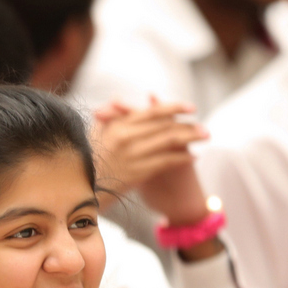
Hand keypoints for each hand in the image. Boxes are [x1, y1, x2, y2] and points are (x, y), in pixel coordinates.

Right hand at [93, 97, 207, 201]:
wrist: (82, 187)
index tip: (191, 108)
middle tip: (205, 129)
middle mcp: (126, 139)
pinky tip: (193, 157)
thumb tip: (117, 99)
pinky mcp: (136, 174)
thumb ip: (109, 116)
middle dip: (188, 126)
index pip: (152, 112)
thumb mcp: (94, 133)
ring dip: (190, 140)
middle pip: (165, 127)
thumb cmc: (88, 157)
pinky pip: (165, 163)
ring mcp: (132, 157)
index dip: (174, 108)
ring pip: (169, 143)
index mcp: (118, 125)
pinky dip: (181, 158)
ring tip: (204, 138)